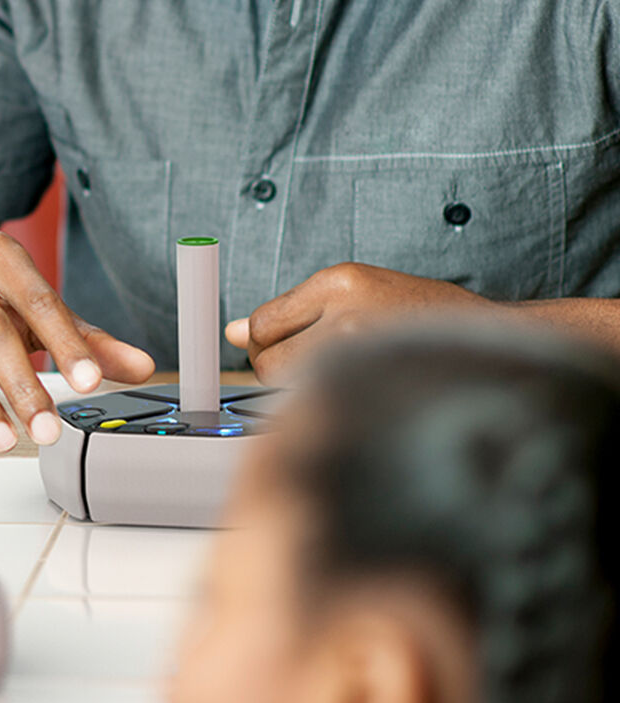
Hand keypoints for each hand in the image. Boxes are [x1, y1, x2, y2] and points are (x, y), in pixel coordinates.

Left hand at [225, 263, 493, 382]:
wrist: (492, 340)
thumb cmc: (420, 315)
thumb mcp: (358, 291)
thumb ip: (293, 311)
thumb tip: (229, 331)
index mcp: (340, 280)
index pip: (261, 323)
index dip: (263, 343)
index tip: (282, 349)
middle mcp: (346, 312)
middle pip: (265, 358)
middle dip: (274, 369)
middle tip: (310, 367)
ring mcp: (361, 350)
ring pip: (287, 386)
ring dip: (298, 389)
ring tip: (338, 377)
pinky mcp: (373, 381)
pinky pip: (316, 403)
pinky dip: (321, 404)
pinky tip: (351, 392)